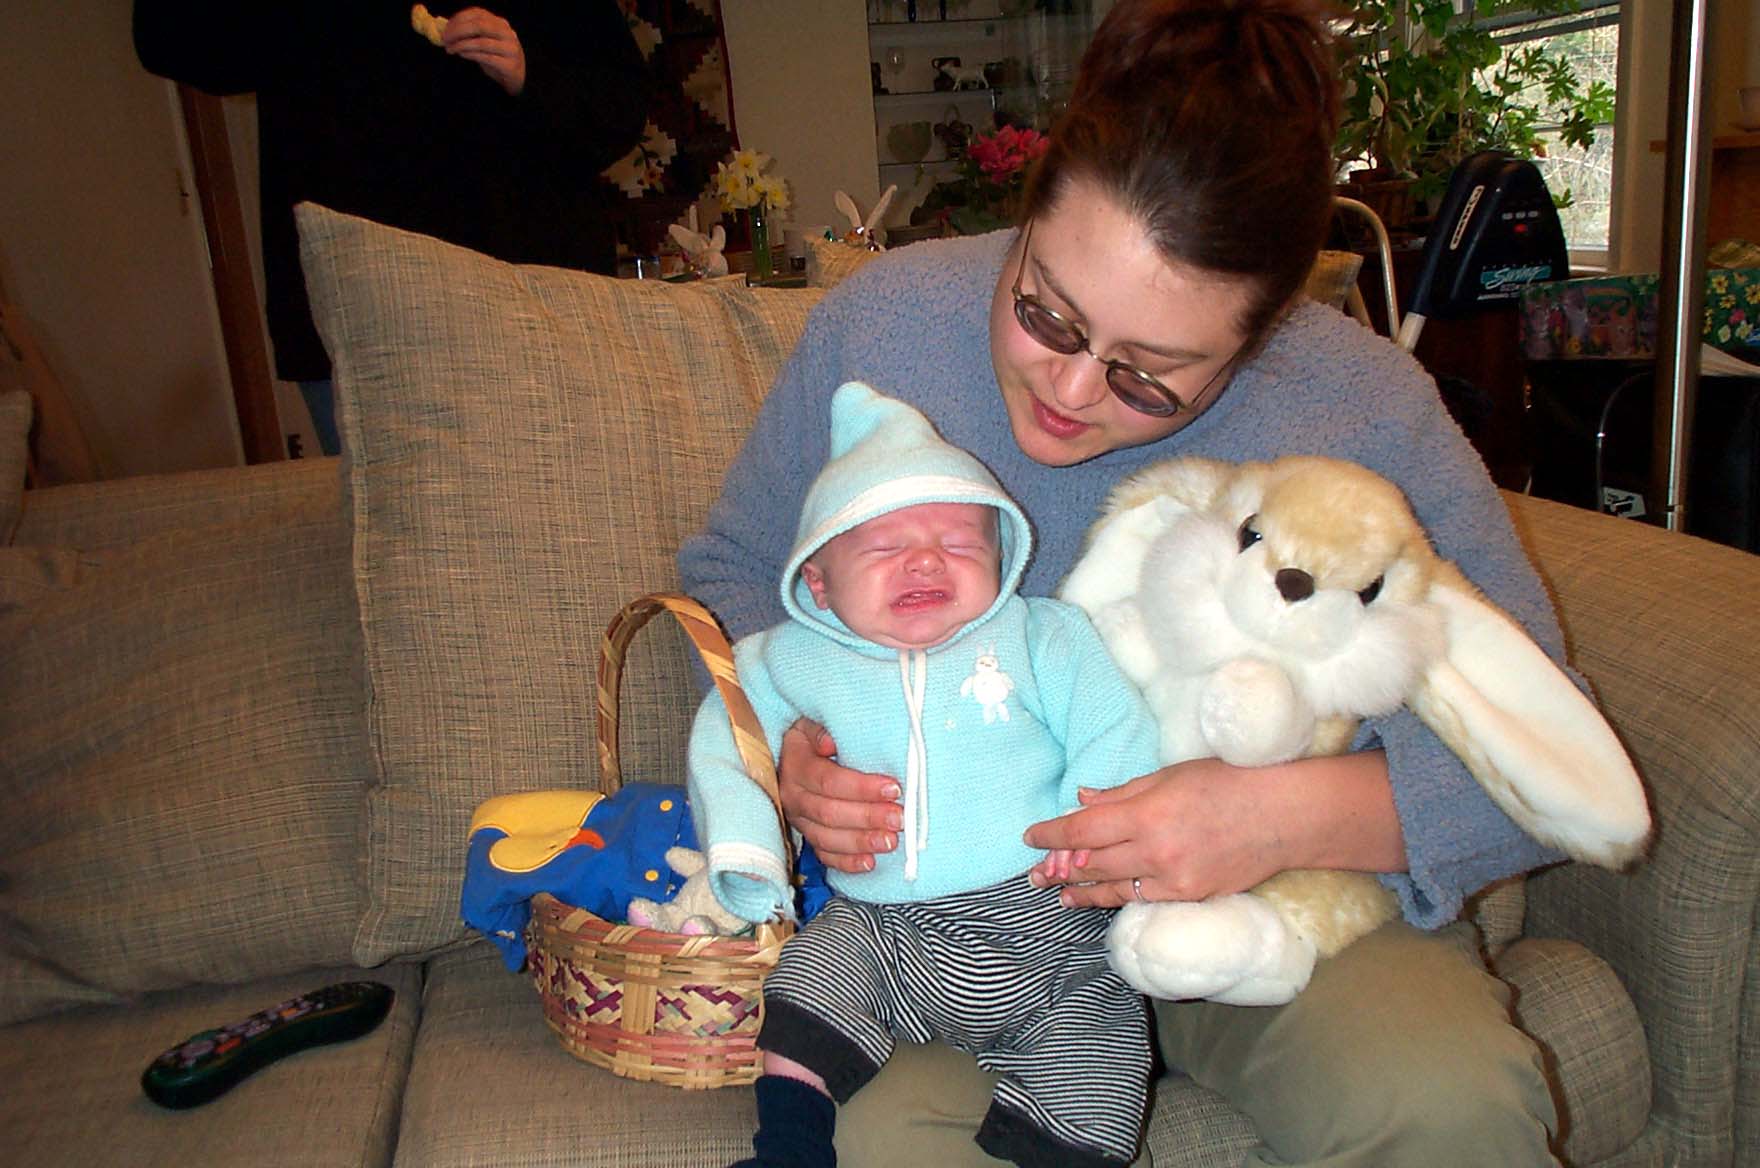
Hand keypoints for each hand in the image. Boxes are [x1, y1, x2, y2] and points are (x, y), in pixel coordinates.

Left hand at [443, 8, 525, 94]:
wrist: (517, 78)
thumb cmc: (497, 58)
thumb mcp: (486, 41)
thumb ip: (472, 34)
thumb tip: (448, 30)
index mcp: (500, 23)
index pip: (477, 13)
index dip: (459, 19)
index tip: (446, 28)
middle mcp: (506, 33)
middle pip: (479, 25)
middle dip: (458, 31)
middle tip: (445, 39)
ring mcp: (510, 49)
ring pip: (481, 42)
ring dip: (461, 45)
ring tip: (450, 49)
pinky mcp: (509, 65)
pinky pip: (486, 58)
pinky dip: (470, 55)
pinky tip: (462, 55)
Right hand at [779, 718, 901, 873]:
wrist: (787, 758)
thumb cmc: (810, 739)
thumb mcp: (809, 724)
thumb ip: (820, 730)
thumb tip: (831, 743)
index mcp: (795, 768)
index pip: (828, 781)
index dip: (861, 787)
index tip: (893, 788)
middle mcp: (793, 797)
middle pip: (830, 812)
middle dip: (867, 817)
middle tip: (899, 819)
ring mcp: (799, 821)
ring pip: (828, 838)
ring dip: (861, 841)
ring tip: (891, 842)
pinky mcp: (807, 837)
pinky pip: (824, 855)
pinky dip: (847, 862)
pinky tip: (870, 863)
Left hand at [1022, 752, 1402, 908]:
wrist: (1285, 815)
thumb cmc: (1228, 781)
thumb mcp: (1170, 775)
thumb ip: (1123, 793)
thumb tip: (1083, 800)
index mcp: (1147, 813)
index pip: (1082, 830)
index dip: (1051, 834)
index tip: (1031, 836)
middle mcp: (1156, 851)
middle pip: (1091, 863)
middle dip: (1058, 867)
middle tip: (1034, 873)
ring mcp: (1174, 879)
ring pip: (1113, 888)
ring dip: (1080, 891)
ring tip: (1058, 892)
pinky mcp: (1192, 896)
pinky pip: (1144, 900)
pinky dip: (1117, 898)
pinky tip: (1100, 898)